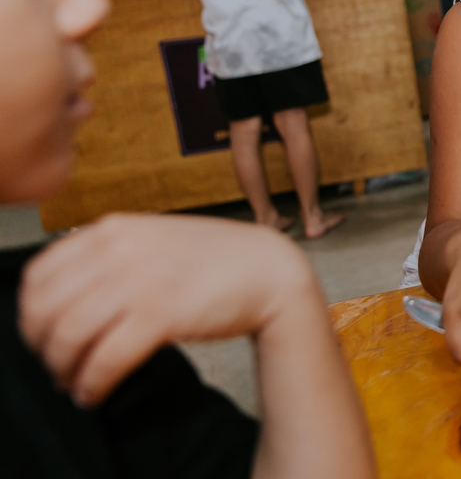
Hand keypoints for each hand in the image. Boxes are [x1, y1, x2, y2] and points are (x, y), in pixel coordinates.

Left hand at [19, 214, 319, 406]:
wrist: (270, 270)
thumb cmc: (215, 260)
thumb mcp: (153, 238)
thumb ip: (110, 254)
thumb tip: (62, 295)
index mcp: (114, 228)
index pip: (38, 274)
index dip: (31, 315)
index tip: (43, 336)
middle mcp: (121, 248)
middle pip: (45, 310)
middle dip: (43, 348)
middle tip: (58, 365)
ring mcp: (142, 279)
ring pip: (68, 336)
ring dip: (64, 369)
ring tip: (75, 382)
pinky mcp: (164, 312)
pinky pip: (105, 359)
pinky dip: (92, 383)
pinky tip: (96, 391)